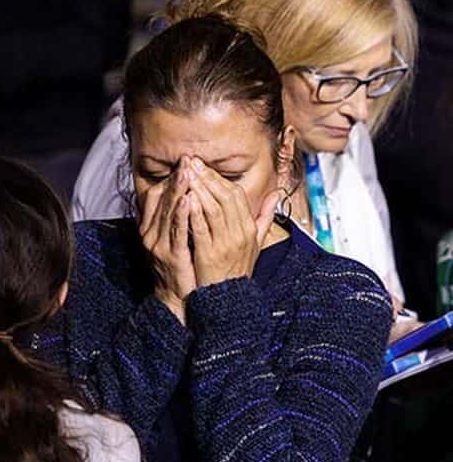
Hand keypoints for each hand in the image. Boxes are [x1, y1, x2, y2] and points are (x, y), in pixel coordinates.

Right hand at [139, 165, 195, 322]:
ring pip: (167, 212)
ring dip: (177, 191)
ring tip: (188, 173)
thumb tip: (186, 193)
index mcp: (150, 227)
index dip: (169, 179)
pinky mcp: (169, 255)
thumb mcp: (174, 238)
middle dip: (175, 178)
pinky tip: (188, 200)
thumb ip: (177, 216)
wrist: (178, 298)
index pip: (155, 195)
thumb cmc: (181, 266)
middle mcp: (149, 234)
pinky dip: (180, 214)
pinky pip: (175, 231)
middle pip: (160, 200)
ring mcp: (157, 245)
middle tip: (187, 160)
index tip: (185, 164)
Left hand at [187, 158, 277, 287]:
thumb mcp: (256, 243)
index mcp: (249, 228)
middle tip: (191, 161)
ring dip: (199, 189)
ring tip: (186, 173)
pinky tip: (185, 199)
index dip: (218, 178)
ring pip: (213, 209)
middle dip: (207, 177)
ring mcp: (226, 244)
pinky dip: (194, 212)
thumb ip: (264, 217)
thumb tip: (275, 194)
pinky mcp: (210, 254)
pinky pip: (202, 229)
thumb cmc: (237, 270)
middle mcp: (240, 233)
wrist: (228, 299)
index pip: (235, 194)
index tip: (203, 165)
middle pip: (224, 197)